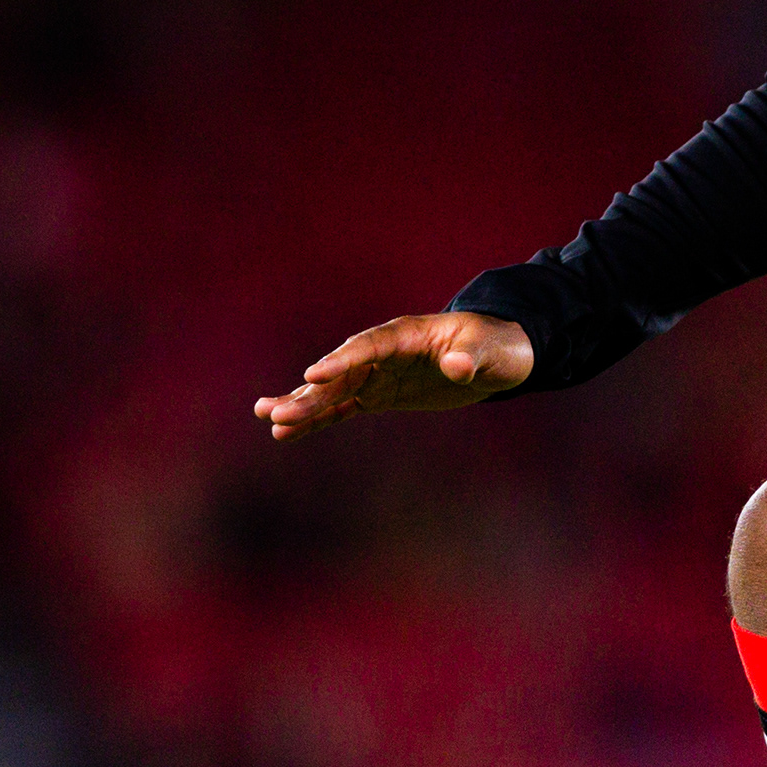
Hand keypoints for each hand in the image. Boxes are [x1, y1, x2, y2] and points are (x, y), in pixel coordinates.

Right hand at [254, 312, 534, 440]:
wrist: (499, 355)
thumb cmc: (499, 347)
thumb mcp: (493, 352)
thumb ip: (474, 357)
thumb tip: (459, 366)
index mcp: (407, 334)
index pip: (369, 346)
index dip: (343, 360)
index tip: (313, 375)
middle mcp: (384, 352)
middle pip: (341, 372)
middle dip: (309, 392)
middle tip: (275, 410)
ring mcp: (378, 373)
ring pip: (333, 390)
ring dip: (302, 404)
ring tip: (267, 417)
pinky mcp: (379, 394)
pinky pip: (342, 407)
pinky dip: (317, 420)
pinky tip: (285, 432)